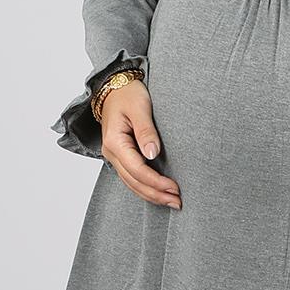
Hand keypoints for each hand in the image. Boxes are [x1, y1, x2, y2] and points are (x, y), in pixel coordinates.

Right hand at [101, 82, 181, 208]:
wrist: (114, 87)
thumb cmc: (128, 94)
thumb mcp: (140, 107)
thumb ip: (146, 131)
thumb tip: (153, 154)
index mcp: (114, 141)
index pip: (137, 169)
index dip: (156, 182)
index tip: (174, 187)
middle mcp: (111, 152)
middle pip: (133, 181)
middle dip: (156, 194)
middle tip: (178, 201)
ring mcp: (113, 156)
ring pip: (131, 183)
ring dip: (151, 195)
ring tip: (171, 201)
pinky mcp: (120, 156)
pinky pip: (131, 177)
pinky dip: (145, 187)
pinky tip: (158, 193)